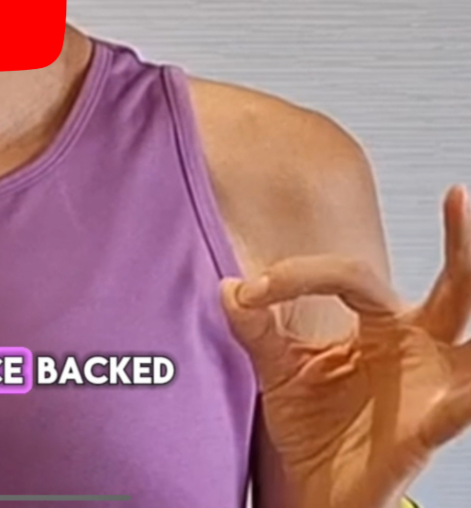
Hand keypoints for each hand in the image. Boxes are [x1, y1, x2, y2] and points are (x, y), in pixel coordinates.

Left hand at [220, 184, 470, 507]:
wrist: (311, 491)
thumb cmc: (310, 429)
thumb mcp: (274, 368)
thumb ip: (254, 327)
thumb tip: (229, 287)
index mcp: (380, 325)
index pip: (351, 275)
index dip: (300, 275)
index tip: (255, 290)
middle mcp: (415, 347)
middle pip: (450, 288)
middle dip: (461, 243)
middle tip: (458, 197)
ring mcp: (431, 386)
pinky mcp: (430, 428)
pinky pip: (462, 406)